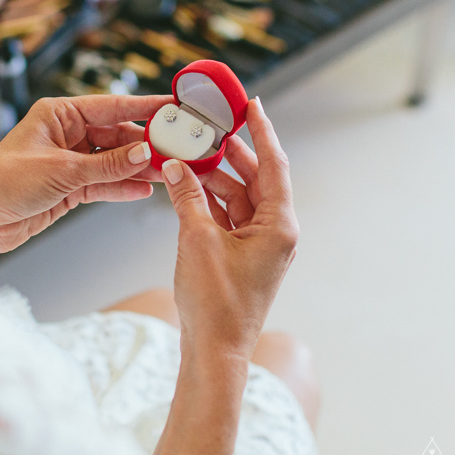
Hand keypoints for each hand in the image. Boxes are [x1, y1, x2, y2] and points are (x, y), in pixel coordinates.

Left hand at [0, 94, 167, 266]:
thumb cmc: (1, 183)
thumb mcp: (61, 171)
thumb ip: (107, 165)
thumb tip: (146, 152)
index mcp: (58, 114)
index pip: (112, 107)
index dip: (145, 109)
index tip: (175, 109)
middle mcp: (65, 134)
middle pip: (117, 135)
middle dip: (147, 144)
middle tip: (180, 150)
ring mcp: (68, 162)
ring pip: (114, 162)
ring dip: (139, 168)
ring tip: (170, 172)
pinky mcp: (68, 188)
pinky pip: (103, 184)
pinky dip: (122, 187)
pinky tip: (144, 189)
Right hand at [161, 98, 298, 361]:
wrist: (214, 350)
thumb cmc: (215, 302)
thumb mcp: (196, 240)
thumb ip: (187, 197)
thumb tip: (175, 167)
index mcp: (278, 225)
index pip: (273, 164)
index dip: (261, 131)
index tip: (251, 104)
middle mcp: (274, 231)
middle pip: (254, 178)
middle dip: (230, 153)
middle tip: (208, 127)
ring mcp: (258, 244)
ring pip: (237, 197)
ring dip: (212, 178)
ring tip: (186, 157)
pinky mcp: (240, 255)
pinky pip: (226, 216)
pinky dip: (207, 201)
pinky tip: (185, 186)